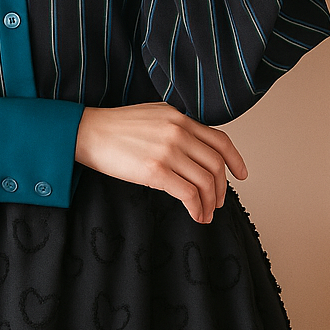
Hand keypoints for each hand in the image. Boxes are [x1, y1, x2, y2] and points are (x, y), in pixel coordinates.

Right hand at [74, 102, 247, 223]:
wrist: (87, 132)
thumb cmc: (114, 127)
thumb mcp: (152, 114)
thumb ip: (175, 125)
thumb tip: (192, 143)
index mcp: (179, 118)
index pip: (219, 140)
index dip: (236, 160)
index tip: (242, 174)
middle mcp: (178, 132)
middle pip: (215, 164)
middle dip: (221, 188)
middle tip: (218, 202)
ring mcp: (168, 151)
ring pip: (205, 181)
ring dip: (210, 202)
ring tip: (206, 213)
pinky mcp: (155, 170)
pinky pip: (188, 193)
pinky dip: (197, 208)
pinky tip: (195, 215)